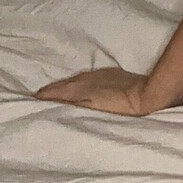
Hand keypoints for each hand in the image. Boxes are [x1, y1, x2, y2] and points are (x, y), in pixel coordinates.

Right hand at [34, 68, 156, 115]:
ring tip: (56, 91)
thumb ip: (74, 104)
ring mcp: (102, 74)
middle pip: (66, 83)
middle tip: (41, 95)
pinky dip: (79, 81)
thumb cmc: (120, 107)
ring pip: (77, 79)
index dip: (47, 94)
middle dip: (53, 89)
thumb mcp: (93, 108)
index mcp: (82, 87)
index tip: (35, 98)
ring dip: (65, 85)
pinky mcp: (113, 74)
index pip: (59, 90)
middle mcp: (89, 77)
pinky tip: (81, 85)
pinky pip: (89, 76)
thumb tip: (57, 101)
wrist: (147, 95)